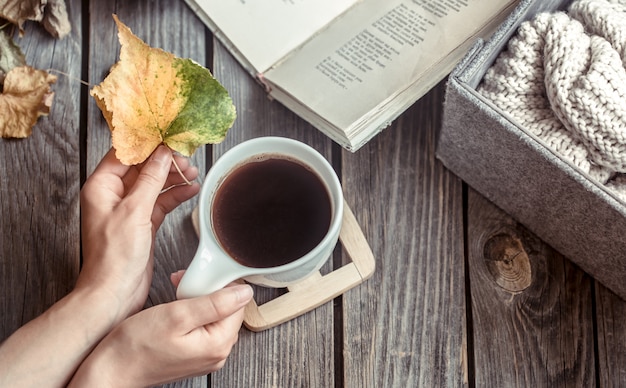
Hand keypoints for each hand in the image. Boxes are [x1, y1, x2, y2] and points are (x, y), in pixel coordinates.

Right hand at [69, 283, 253, 386]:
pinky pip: (202, 327)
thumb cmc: (136, 346)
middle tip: (183, 283)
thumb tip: (245, 292)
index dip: (220, 284)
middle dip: (207, 290)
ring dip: (197, 300)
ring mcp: (205, 356)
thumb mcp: (177, 315)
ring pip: (214, 316)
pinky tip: (174, 308)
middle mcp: (217, 354)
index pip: (238, 303)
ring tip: (176, 293)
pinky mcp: (193, 356)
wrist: (111, 370)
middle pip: (227, 310)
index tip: (199, 276)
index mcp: (218, 344)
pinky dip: (191, 313)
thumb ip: (214, 303)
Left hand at [77, 146, 199, 320]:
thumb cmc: (114, 257)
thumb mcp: (134, 212)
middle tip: (185, 158)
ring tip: (192, 172)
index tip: (168, 136)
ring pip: (154, 184)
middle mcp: (114, 196)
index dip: (146, 144)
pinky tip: (191, 190)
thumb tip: (162, 154)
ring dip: (173, 178)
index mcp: (101, 187)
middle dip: (164, 162)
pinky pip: (161, 202)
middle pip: (142, 168)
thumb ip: (150, 180)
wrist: (115, 293)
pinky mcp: (143, 223)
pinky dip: (176, 195)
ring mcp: (129, 210)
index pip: (124, 154)